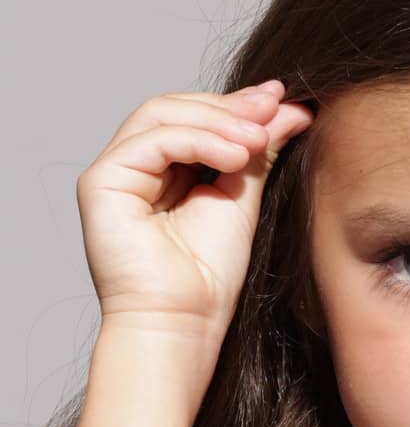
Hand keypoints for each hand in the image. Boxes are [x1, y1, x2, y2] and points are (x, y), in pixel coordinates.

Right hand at [76, 79, 314, 374]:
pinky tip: (236, 155)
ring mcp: (113, 173)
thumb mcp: (241, 201)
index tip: (285, 101)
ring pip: (161, 115)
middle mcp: (134, 168)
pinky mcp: (101, 183)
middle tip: (276, 107)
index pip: (195, 119)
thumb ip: (258, 154)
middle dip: (230, 106)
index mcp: (163, 172)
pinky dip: (198, 139)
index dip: (238, 106)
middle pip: (176, 108)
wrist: (182, 326)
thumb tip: (291, 109)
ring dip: (218, 120)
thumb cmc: (208, 281)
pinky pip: (153, 141)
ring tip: (259, 138)